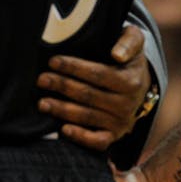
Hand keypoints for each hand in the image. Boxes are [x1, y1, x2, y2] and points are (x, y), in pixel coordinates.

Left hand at [37, 24, 150, 149]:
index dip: (74, 68)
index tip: (52, 61)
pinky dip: (81, 137)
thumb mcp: (134, 40)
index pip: (98, 74)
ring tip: (42, 103)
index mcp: (131, 81)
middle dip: (62, 86)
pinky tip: (63, 129)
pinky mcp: (115, 135)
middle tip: (41, 80)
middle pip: (89, 95)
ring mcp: (121, 121)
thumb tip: (117, 54)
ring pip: (88, 117)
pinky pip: (99, 141)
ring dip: (63, 110)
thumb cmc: (128, 56)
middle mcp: (128, 104)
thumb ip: (128, 41)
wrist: (139, 82)